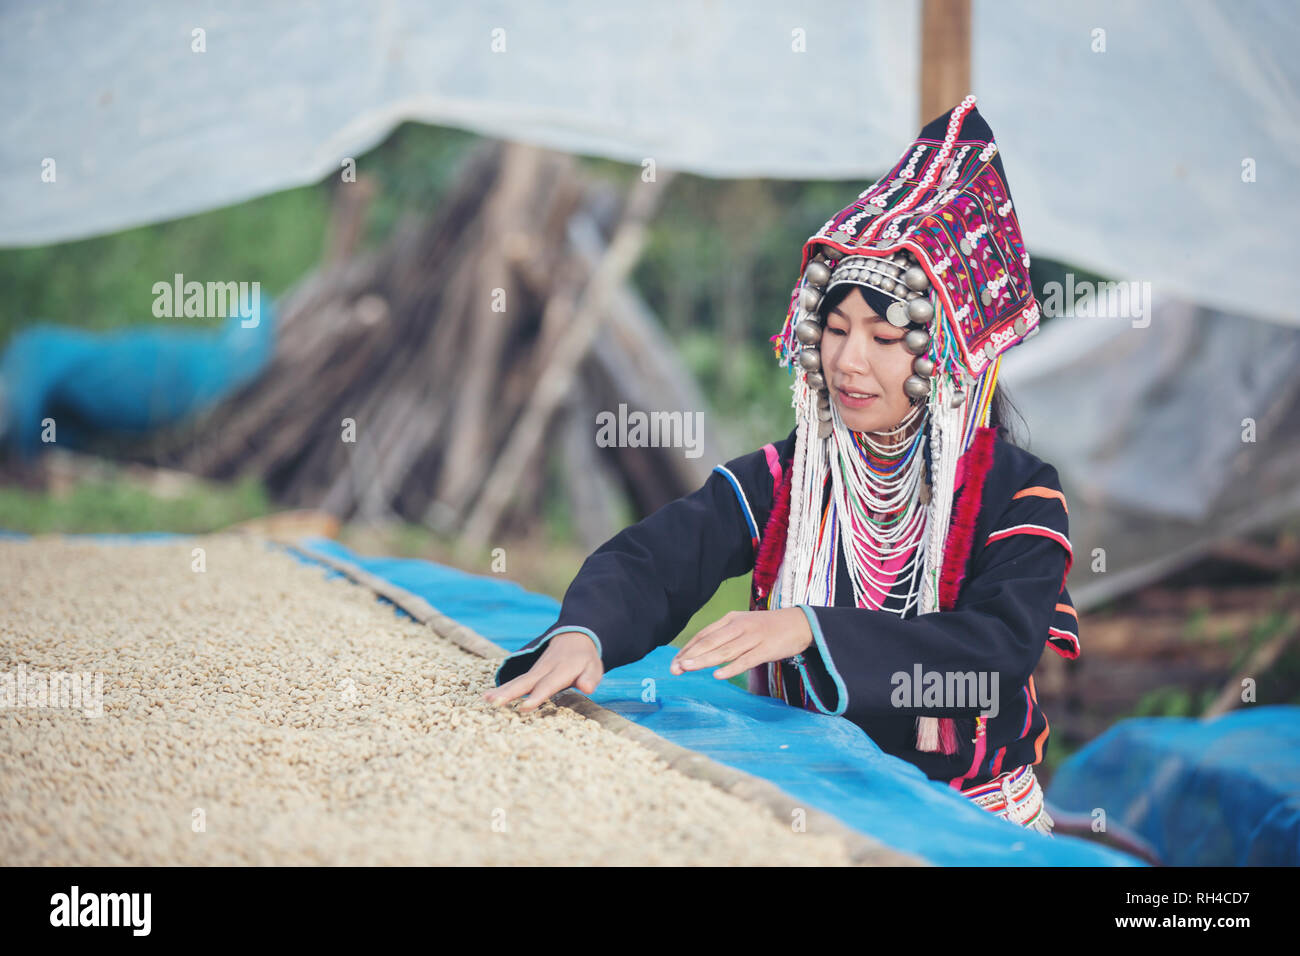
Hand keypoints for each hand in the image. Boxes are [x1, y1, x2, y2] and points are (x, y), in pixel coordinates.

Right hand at [482, 631, 603, 713]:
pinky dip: (502, 688)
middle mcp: (545, 669)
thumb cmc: (585, 658)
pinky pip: (516, 681)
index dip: (537, 696)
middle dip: (510, 693)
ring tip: (485, 700)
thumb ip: (590, 678)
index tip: (524, 707)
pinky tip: (487, 697)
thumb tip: (587, 688)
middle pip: (526, 682)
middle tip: (495, 703)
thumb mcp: (594, 666)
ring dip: (501, 690)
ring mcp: (536, 670)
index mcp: (562, 670)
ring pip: (517, 681)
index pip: (548, 684)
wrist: (574, 636)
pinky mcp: (531, 673)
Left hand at [669, 608, 812, 680]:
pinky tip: (718, 675)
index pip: (704, 635)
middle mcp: (739, 626)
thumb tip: (701, 650)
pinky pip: (746, 660)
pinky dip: (731, 668)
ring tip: (687, 668)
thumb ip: (724, 635)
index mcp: (731, 619)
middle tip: (675, 669)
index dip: (688, 649)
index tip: (674, 662)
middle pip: (710, 642)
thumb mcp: (743, 625)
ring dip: (704, 660)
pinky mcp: (766, 649)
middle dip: (691, 656)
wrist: (799, 623)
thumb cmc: (766, 627)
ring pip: (724, 651)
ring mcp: (753, 638)